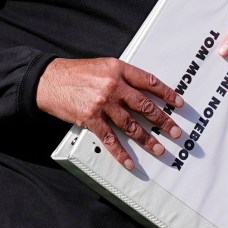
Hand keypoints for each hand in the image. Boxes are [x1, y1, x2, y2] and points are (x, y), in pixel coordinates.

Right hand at [36, 57, 184, 169]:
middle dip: (163, 120)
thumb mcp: (102, 65)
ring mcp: (103, 103)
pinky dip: (121, 153)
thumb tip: (141, 89)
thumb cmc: (75, 72)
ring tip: (159, 149)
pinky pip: (110, 139)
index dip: (166, 93)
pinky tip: (130, 161)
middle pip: (144, 106)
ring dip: (147, 139)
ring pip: (131, 125)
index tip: (178, 103)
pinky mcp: (91, 119)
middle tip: (175, 132)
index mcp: (118, 69)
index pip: (149, 81)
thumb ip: (121, 76)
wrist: (49, 80)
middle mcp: (113, 86)